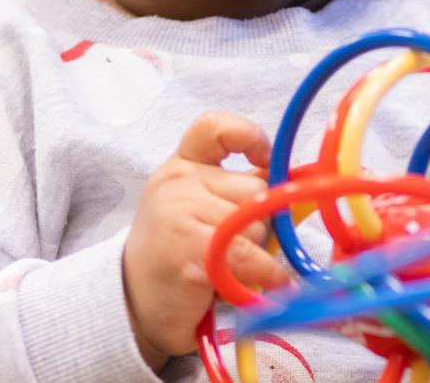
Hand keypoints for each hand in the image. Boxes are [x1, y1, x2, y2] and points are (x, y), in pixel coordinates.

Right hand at [122, 112, 291, 368]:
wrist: (134, 302)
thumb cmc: (177, 253)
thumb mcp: (201, 209)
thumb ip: (239, 190)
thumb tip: (294, 181)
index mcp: (181, 166)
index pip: (214, 128)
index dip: (249, 136)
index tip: (265, 160)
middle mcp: (178, 183)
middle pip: (253, 189)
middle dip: (260, 219)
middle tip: (241, 244)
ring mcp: (180, 214)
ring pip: (255, 223)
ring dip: (259, 250)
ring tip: (236, 266)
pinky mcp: (189, 251)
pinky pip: (248, 255)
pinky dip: (267, 273)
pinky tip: (272, 282)